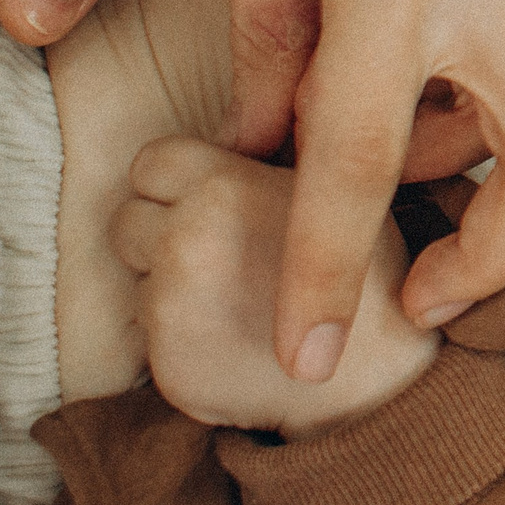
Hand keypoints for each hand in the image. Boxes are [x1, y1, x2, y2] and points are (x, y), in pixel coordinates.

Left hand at [112, 136, 438, 436]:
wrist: (378, 375)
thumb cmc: (362, 269)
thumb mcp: (328, 184)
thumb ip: (262, 157)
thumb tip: (226, 129)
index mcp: (220, 187)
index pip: (150, 163)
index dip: (179, 180)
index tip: (213, 201)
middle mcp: (183, 244)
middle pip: (126, 222)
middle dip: (162, 233)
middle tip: (223, 253)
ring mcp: (170, 310)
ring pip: (139, 279)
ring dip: (171, 287)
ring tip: (238, 298)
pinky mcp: (167, 365)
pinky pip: (152, 337)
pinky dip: (184, 338)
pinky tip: (235, 340)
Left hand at [216, 0, 504, 380]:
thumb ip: (261, 25)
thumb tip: (266, 135)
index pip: (364, 158)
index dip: (328, 266)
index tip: (310, 346)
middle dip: (494, 260)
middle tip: (419, 286)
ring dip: (485, 158)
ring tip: (399, 141)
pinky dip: (503, 77)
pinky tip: (439, 50)